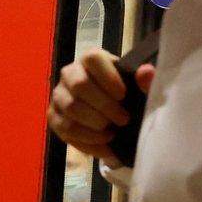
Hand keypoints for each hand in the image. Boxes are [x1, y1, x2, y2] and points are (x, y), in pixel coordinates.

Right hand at [49, 49, 154, 165]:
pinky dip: (88, 140)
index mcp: (91, 59)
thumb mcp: (138, 89)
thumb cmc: (127, 97)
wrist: (115, 118)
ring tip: (114, 132)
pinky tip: (105, 143)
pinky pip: (66, 129)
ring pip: (71, 108)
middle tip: (123, 120)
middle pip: (80, 85)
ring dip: (96, 124)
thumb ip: (145, 82)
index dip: (109, 77)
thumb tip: (147, 72)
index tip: (123, 96)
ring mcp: (58, 95)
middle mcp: (70, 73)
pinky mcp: (54, 117)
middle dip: (105, 106)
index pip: (93, 59)